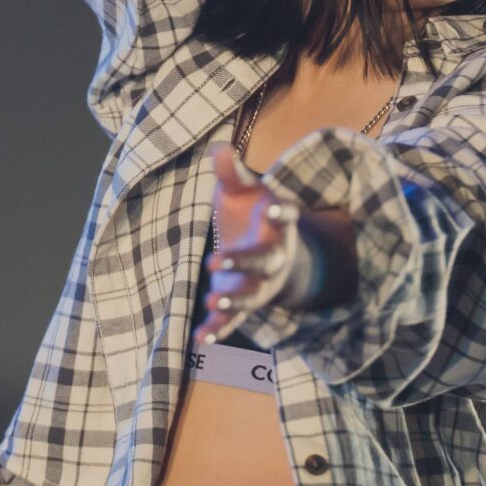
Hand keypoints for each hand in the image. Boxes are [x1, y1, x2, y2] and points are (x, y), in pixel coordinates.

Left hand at [196, 147, 301, 344]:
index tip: (271, 208)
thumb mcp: (244, 190)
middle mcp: (273, 256)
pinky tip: (201, 338)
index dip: (280, 212)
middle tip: (217, 261)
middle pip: (263, 262)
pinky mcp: (242, 303)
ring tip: (213, 303)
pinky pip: (232, 321)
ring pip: (251, 297)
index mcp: (276, 223)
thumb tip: (219, 147)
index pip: (284, 215)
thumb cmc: (252, 214)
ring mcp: (259, 284)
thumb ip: (232, 173)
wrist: (274, 255)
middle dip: (242, 262)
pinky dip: (218, 329)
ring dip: (234, 302)